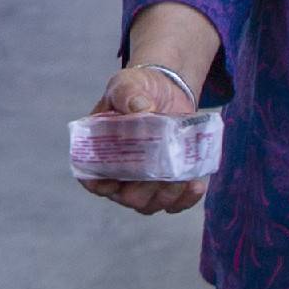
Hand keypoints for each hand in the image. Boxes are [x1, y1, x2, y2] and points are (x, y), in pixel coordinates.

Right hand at [80, 60, 208, 217]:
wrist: (165, 89)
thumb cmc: (137, 89)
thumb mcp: (127, 84)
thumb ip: (128, 94)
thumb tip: (140, 108)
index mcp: (100, 152)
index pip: (92, 178)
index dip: (101, 184)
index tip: (115, 178)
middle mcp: (120, 173)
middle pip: (127, 197)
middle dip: (144, 191)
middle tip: (159, 173)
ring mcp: (145, 181)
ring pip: (151, 204)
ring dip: (167, 195)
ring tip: (182, 178)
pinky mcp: (169, 182)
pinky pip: (175, 203)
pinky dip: (186, 199)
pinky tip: (196, 184)